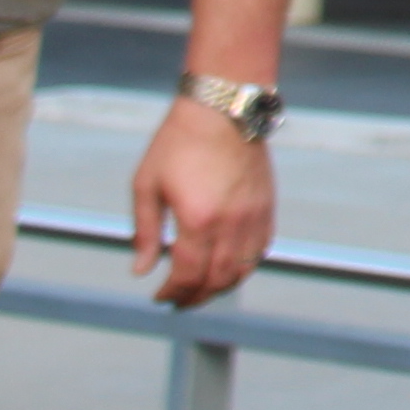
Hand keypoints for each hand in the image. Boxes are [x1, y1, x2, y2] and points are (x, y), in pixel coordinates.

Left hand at [131, 97, 276, 306]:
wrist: (222, 108)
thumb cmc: (179, 141)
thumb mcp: (147, 184)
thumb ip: (145, 231)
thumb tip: (142, 269)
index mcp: (197, 219)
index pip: (187, 275)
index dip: (172, 293)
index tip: (160, 296)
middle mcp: (230, 222)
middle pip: (217, 280)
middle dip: (195, 297)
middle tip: (179, 301)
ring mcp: (253, 215)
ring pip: (243, 270)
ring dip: (221, 286)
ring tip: (202, 289)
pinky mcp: (267, 206)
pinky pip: (261, 249)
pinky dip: (245, 266)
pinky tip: (229, 267)